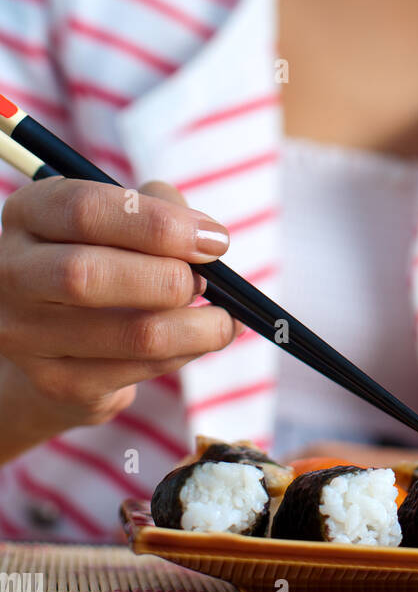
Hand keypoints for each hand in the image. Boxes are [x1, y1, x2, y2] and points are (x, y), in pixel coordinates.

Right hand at [0, 175, 240, 436]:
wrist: (59, 331)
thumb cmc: (105, 252)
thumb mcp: (123, 214)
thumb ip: (160, 208)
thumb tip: (206, 239)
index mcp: (28, 213)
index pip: (84, 210)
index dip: (158, 224)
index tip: (213, 239)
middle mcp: (12, 273)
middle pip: (87, 276)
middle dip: (168, 278)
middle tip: (209, 280)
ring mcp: (25, 334)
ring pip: (127, 333)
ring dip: (193, 327)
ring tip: (222, 318)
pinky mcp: (55, 383)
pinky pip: (136, 371)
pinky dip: (184, 354)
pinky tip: (202, 339)